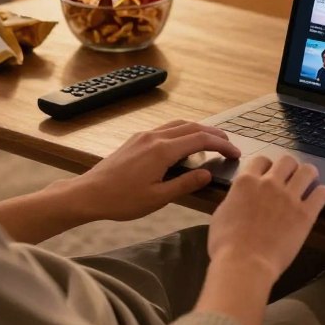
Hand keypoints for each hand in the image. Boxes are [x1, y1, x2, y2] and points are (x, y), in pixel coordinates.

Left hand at [69, 120, 240, 221]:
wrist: (89, 193)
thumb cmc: (121, 200)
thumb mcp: (158, 198)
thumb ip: (185, 184)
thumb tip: (207, 173)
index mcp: (162, 150)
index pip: (201, 139)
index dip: (222, 144)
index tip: (235, 152)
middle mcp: (154, 137)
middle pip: (192, 127)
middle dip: (214, 133)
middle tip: (229, 144)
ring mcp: (143, 136)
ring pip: (178, 125)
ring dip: (198, 130)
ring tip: (212, 141)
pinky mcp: (136, 140)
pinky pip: (165, 129)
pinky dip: (182, 132)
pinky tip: (184, 144)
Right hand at [207, 155, 324, 283]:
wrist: (244, 263)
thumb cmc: (226, 244)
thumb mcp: (222, 213)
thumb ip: (235, 199)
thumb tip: (240, 197)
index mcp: (246, 181)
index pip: (261, 160)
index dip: (267, 166)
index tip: (269, 173)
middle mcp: (269, 183)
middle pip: (287, 160)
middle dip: (290, 167)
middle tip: (290, 177)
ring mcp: (289, 197)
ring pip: (307, 171)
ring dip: (308, 174)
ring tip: (309, 181)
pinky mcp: (306, 214)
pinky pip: (321, 193)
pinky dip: (321, 193)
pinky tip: (319, 197)